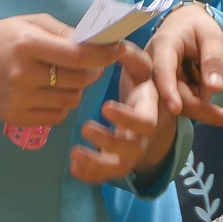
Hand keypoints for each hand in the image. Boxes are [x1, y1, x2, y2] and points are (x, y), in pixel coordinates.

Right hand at [0, 14, 137, 128]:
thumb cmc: (3, 38)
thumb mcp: (32, 23)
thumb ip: (65, 32)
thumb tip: (97, 42)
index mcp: (28, 45)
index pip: (78, 55)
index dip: (103, 54)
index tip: (117, 50)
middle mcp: (24, 74)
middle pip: (79, 80)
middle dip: (92, 71)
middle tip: (91, 65)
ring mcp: (20, 99)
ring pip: (71, 100)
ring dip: (76, 89)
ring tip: (66, 78)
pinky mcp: (16, 117)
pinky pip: (57, 116)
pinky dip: (61, 105)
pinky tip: (51, 92)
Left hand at [70, 47, 173, 182]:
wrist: (149, 105)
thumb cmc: (141, 80)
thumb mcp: (139, 64)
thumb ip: (129, 54)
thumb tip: (116, 45)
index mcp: (149, 109)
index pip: (145, 121)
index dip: (127, 118)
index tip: (105, 107)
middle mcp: (142, 134)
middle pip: (133, 148)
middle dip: (109, 142)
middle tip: (84, 128)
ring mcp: (130, 151)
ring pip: (120, 167)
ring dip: (97, 164)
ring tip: (75, 153)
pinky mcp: (116, 160)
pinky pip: (106, 176)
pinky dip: (90, 175)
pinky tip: (73, 166)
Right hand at [147, 4, 222, 127]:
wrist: (183, 24)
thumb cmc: (197, 27)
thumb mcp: (212, 36)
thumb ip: (213, 59)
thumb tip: (215, 88)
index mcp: (163, 46)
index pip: (163, 69)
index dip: (168, 90)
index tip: (176, 108)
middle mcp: (153, 66)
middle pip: (175, 95)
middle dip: (204, 109)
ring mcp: (158, 82)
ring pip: (181, 104)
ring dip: (205, 107)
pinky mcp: (165, 92)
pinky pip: (184, 104)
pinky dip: (202, 105)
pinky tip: (215, 96)